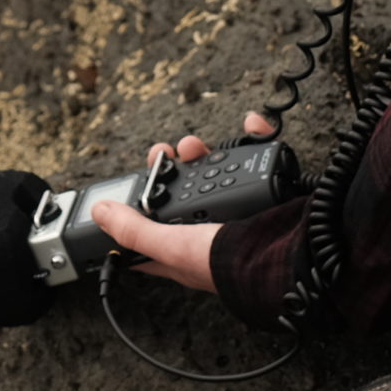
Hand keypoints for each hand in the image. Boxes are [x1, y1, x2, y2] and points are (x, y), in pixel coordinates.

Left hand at [88, 111, 274, 291]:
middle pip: (184, 191)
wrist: (291, 255)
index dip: (137, 208)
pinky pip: (261, 154)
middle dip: (172, 168)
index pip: (152, 229)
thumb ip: (135, 231)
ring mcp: (242, 209)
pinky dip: (258, 136)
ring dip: (205, 152)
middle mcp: (213, 228)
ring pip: (219, 170)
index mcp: (186, 247)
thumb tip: (100, 213)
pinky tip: (251, 126)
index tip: (132, 182)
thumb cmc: (231, 264)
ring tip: (195, 145)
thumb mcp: (171, 246)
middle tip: (164, 153)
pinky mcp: (269, 189)